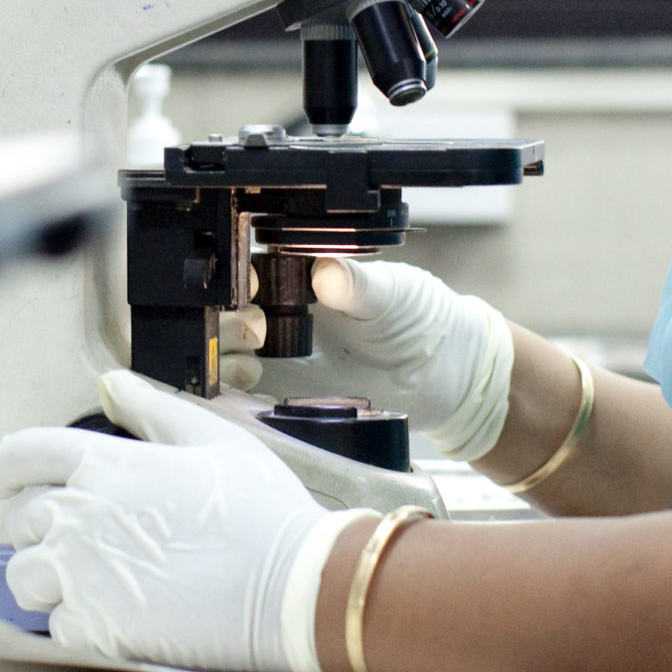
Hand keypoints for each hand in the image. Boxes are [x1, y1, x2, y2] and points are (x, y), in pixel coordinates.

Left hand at [0, 369, 347, 671]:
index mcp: (104, 464)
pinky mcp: (94, 631)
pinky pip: (57, 629)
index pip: (23, 454)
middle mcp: (78, 517)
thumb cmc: (262, 511)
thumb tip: (111, 382)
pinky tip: (119, 620)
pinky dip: (79, 627)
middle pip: (19, 522)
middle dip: (39, 529)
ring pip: (25, 579)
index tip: (2, 478)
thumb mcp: (214, 440)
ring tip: (92, 584)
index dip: (6, 466)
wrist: (294, 588)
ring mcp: (80, 577)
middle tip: (79, 539)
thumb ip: (152, 410)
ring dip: (48, 580)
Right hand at [223, 258, 514, 461]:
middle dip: (227, 321)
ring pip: (228, 356)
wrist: (445, 373)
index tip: (247, 288)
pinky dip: (236, 397)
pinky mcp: (286, 397)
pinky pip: (246, 398)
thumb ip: (358, 283)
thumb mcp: (390, 292)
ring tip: (253, 363)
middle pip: (226, 315)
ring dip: (227, 360)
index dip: (237, 279)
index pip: (246, 272)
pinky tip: (252, 391)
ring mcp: (280, 358)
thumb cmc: (417, 316)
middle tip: (255, 329)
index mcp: (297, 278)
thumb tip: (327, 272)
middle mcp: (280, 317)